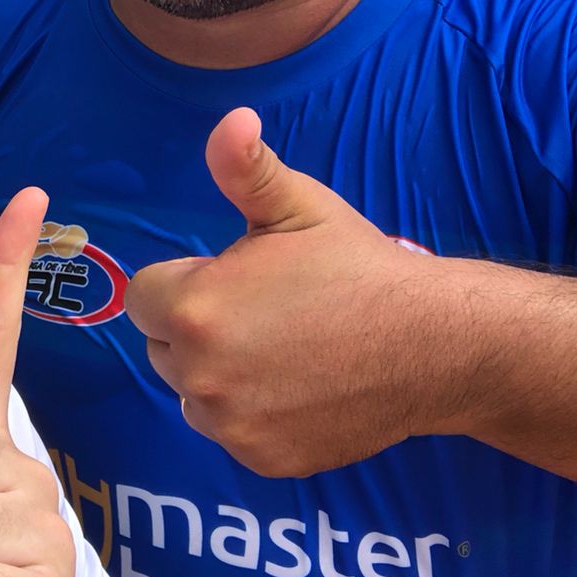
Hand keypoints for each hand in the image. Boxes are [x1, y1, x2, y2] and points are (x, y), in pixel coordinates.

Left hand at [124, 107, 462, 476]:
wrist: (432, 345)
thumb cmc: (357, 267)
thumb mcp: (298, 206)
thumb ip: (245, 167)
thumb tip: (232, 118)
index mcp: (194, 309)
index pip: (145, 295)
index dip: (186, 280)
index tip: (235, 277)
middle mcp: (199, 376)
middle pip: (163, 345)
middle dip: (197, 326)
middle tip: (263, 310)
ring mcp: (230, 425)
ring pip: (193, 392)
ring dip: (217, 372)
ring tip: (280, 347)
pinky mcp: (261, 459)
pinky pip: (230, 430)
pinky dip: (251, 413)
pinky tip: (296, 387)